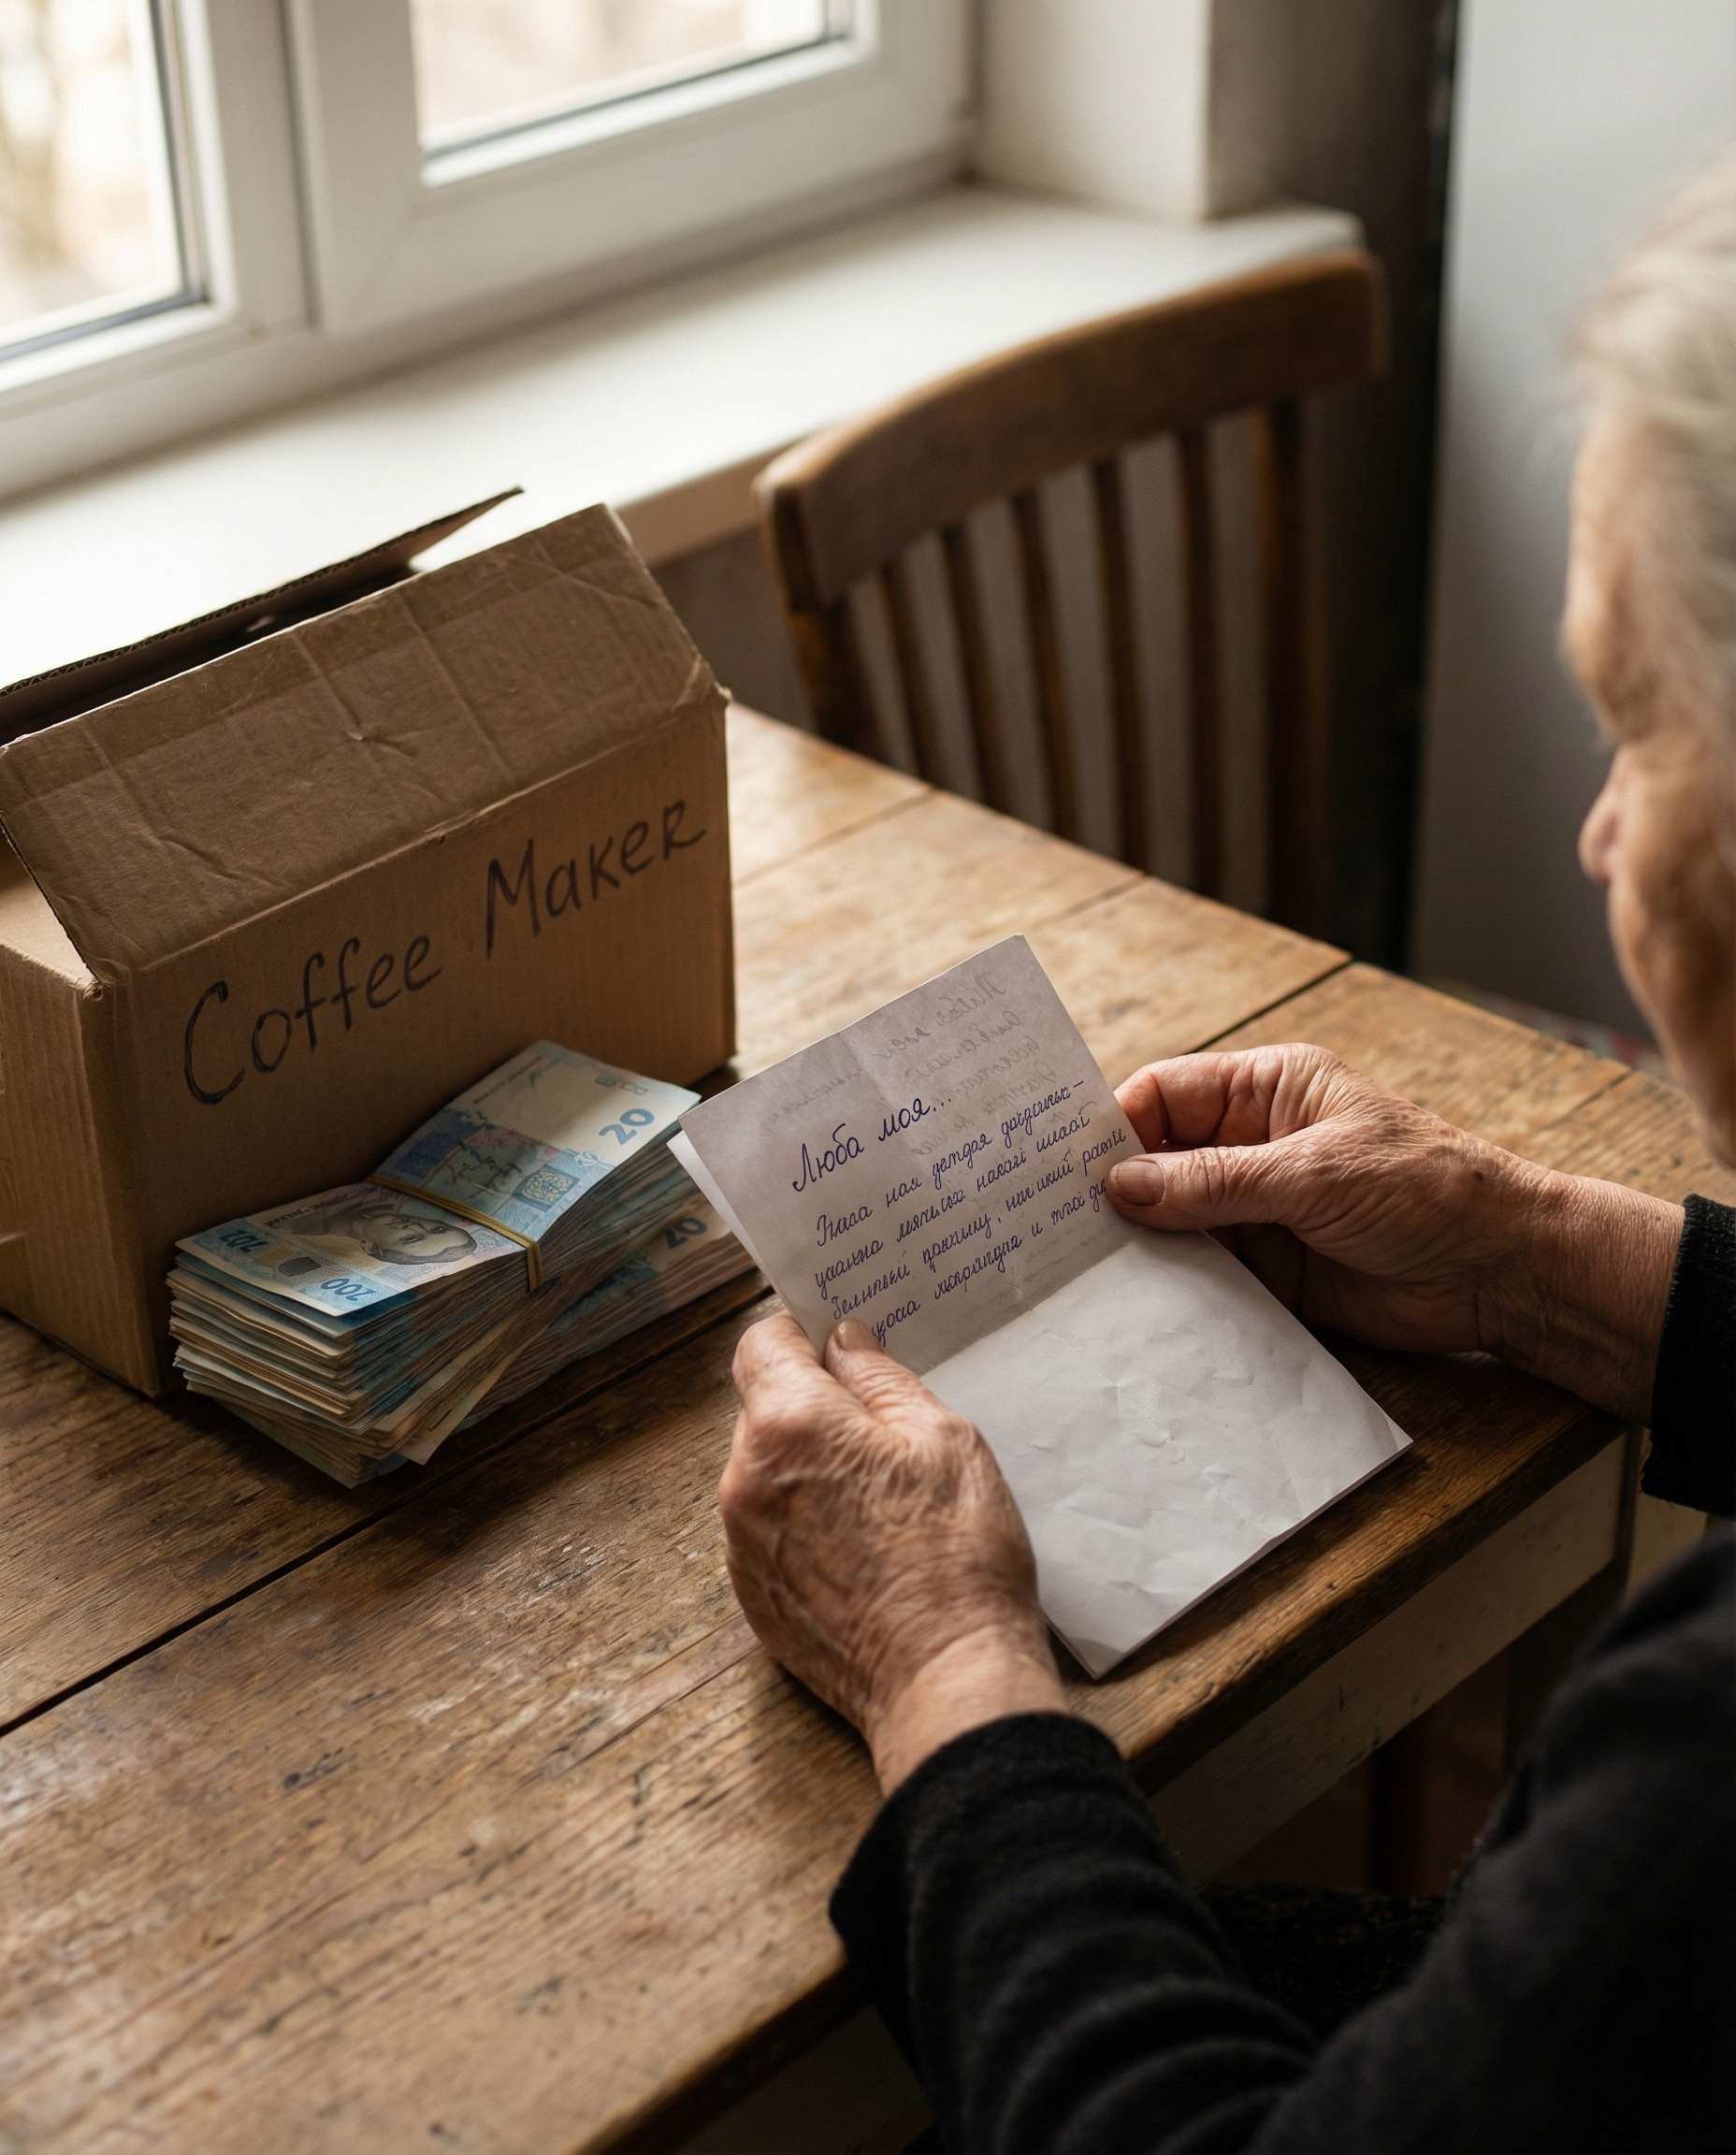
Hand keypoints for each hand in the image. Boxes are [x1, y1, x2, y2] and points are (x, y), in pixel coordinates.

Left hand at [721, 1313, 1064, 1792]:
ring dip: (808, 1469)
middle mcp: (745, 1480)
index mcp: (790, 1426)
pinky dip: (804, 1525)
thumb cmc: (958, 1552)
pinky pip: (769, 1532)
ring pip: (766, 1474)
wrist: (947, 1680)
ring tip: (880, 1500)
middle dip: (812, 1407)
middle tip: (881, 1430)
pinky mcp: (752, 1598)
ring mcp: (742, 1544)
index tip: (835, 1345)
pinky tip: (863, 1549)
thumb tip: (844, 1343)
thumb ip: (882, 1380)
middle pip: (763, 1411)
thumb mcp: (943, 1438)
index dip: (798, 1335)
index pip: (760, 1344)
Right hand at [1107, 1045, 1681, 1420]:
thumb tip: (1120, 1187)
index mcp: (1266, 1092)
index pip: (1165, 1095)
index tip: (1060, 1164)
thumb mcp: (1313, 1174)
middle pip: (1158, 1160)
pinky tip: (1131, 1303)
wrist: (1501, 1271)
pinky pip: (1201, 1274)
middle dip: (1113, 1187)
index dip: (1113, 1125)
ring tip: (1076, 1269)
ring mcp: (1257, 1210)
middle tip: (1048, 1223)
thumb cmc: (1425, 1190)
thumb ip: (1214, 1184)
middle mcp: (1253, 1146)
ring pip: (1173, 1220)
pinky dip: (1169, 1287)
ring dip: (1137, 1243)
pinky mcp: (1268, 1271)